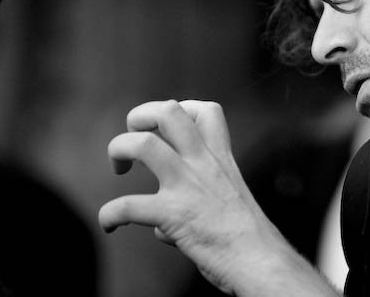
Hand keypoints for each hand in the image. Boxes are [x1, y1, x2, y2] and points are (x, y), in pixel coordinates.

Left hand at [98, 100, 337, 295]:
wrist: (261, 261)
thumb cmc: (248, 238)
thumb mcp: (229, 202)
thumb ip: (193, 204)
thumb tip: (160, 227)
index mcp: (221, 159)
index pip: (205, 111)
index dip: (181, 109)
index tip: (167, 129)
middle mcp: (204, 164)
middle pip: (170, 111)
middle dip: (141, 116)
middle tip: (135, 139)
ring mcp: (187, 186)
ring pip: (143, 144)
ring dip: (119, 149)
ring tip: (119, 169)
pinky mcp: (172, 215)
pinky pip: (126, 205)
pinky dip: (109, 214)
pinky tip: (109, 224)